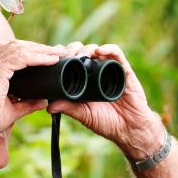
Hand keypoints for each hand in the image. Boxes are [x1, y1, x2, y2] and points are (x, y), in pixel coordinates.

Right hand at [0, 40, 65, 136]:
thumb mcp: (12, 111)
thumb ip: (27, 104)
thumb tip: (43, 102)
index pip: (12, 53)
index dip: (31, 52)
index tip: (47, 56)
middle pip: (18, 47)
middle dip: (38, 48)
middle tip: (57, 51)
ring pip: (21, 49)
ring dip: (41, 50)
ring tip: (58, 53)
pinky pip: (22, 58)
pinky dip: (38, 57)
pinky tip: (51, 60)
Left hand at [46, 42, 162, 159]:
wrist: (130, 128)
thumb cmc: (107, 122)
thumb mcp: (84, 115)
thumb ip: (69, 108)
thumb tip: (48, 107)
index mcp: (84, 80)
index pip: (71, 61)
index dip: (62, 56)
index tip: (52, 58)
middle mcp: (96, 72)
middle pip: (82, 51)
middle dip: (72, 50)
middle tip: (65, 56)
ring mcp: (109, 69)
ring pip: (96, 49)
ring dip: (86, 48)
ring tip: (79, 55)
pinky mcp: (124, 69)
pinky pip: (117, 54)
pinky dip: (108, 48)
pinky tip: (99, 51)